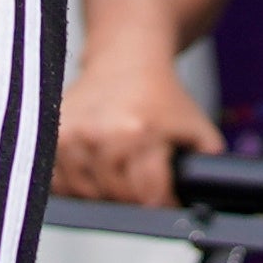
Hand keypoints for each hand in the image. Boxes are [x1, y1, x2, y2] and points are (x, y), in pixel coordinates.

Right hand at [53, 36, 223, 208]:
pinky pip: (56, 179)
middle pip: (116, 196)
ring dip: (100, 193)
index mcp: (141, 133)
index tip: (165, 201)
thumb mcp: (197, 127)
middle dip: (133, 199)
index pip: (149, 194)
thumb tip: (207, 200)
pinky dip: (71, 184)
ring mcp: (74, 133)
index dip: (162, 203)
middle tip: (141, 187)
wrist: (126, 59)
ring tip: (115, 177)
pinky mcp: (53, 132)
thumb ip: (209, 164)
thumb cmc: (160, 95)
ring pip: (84, 192)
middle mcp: (103, 133)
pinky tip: (88, 171)